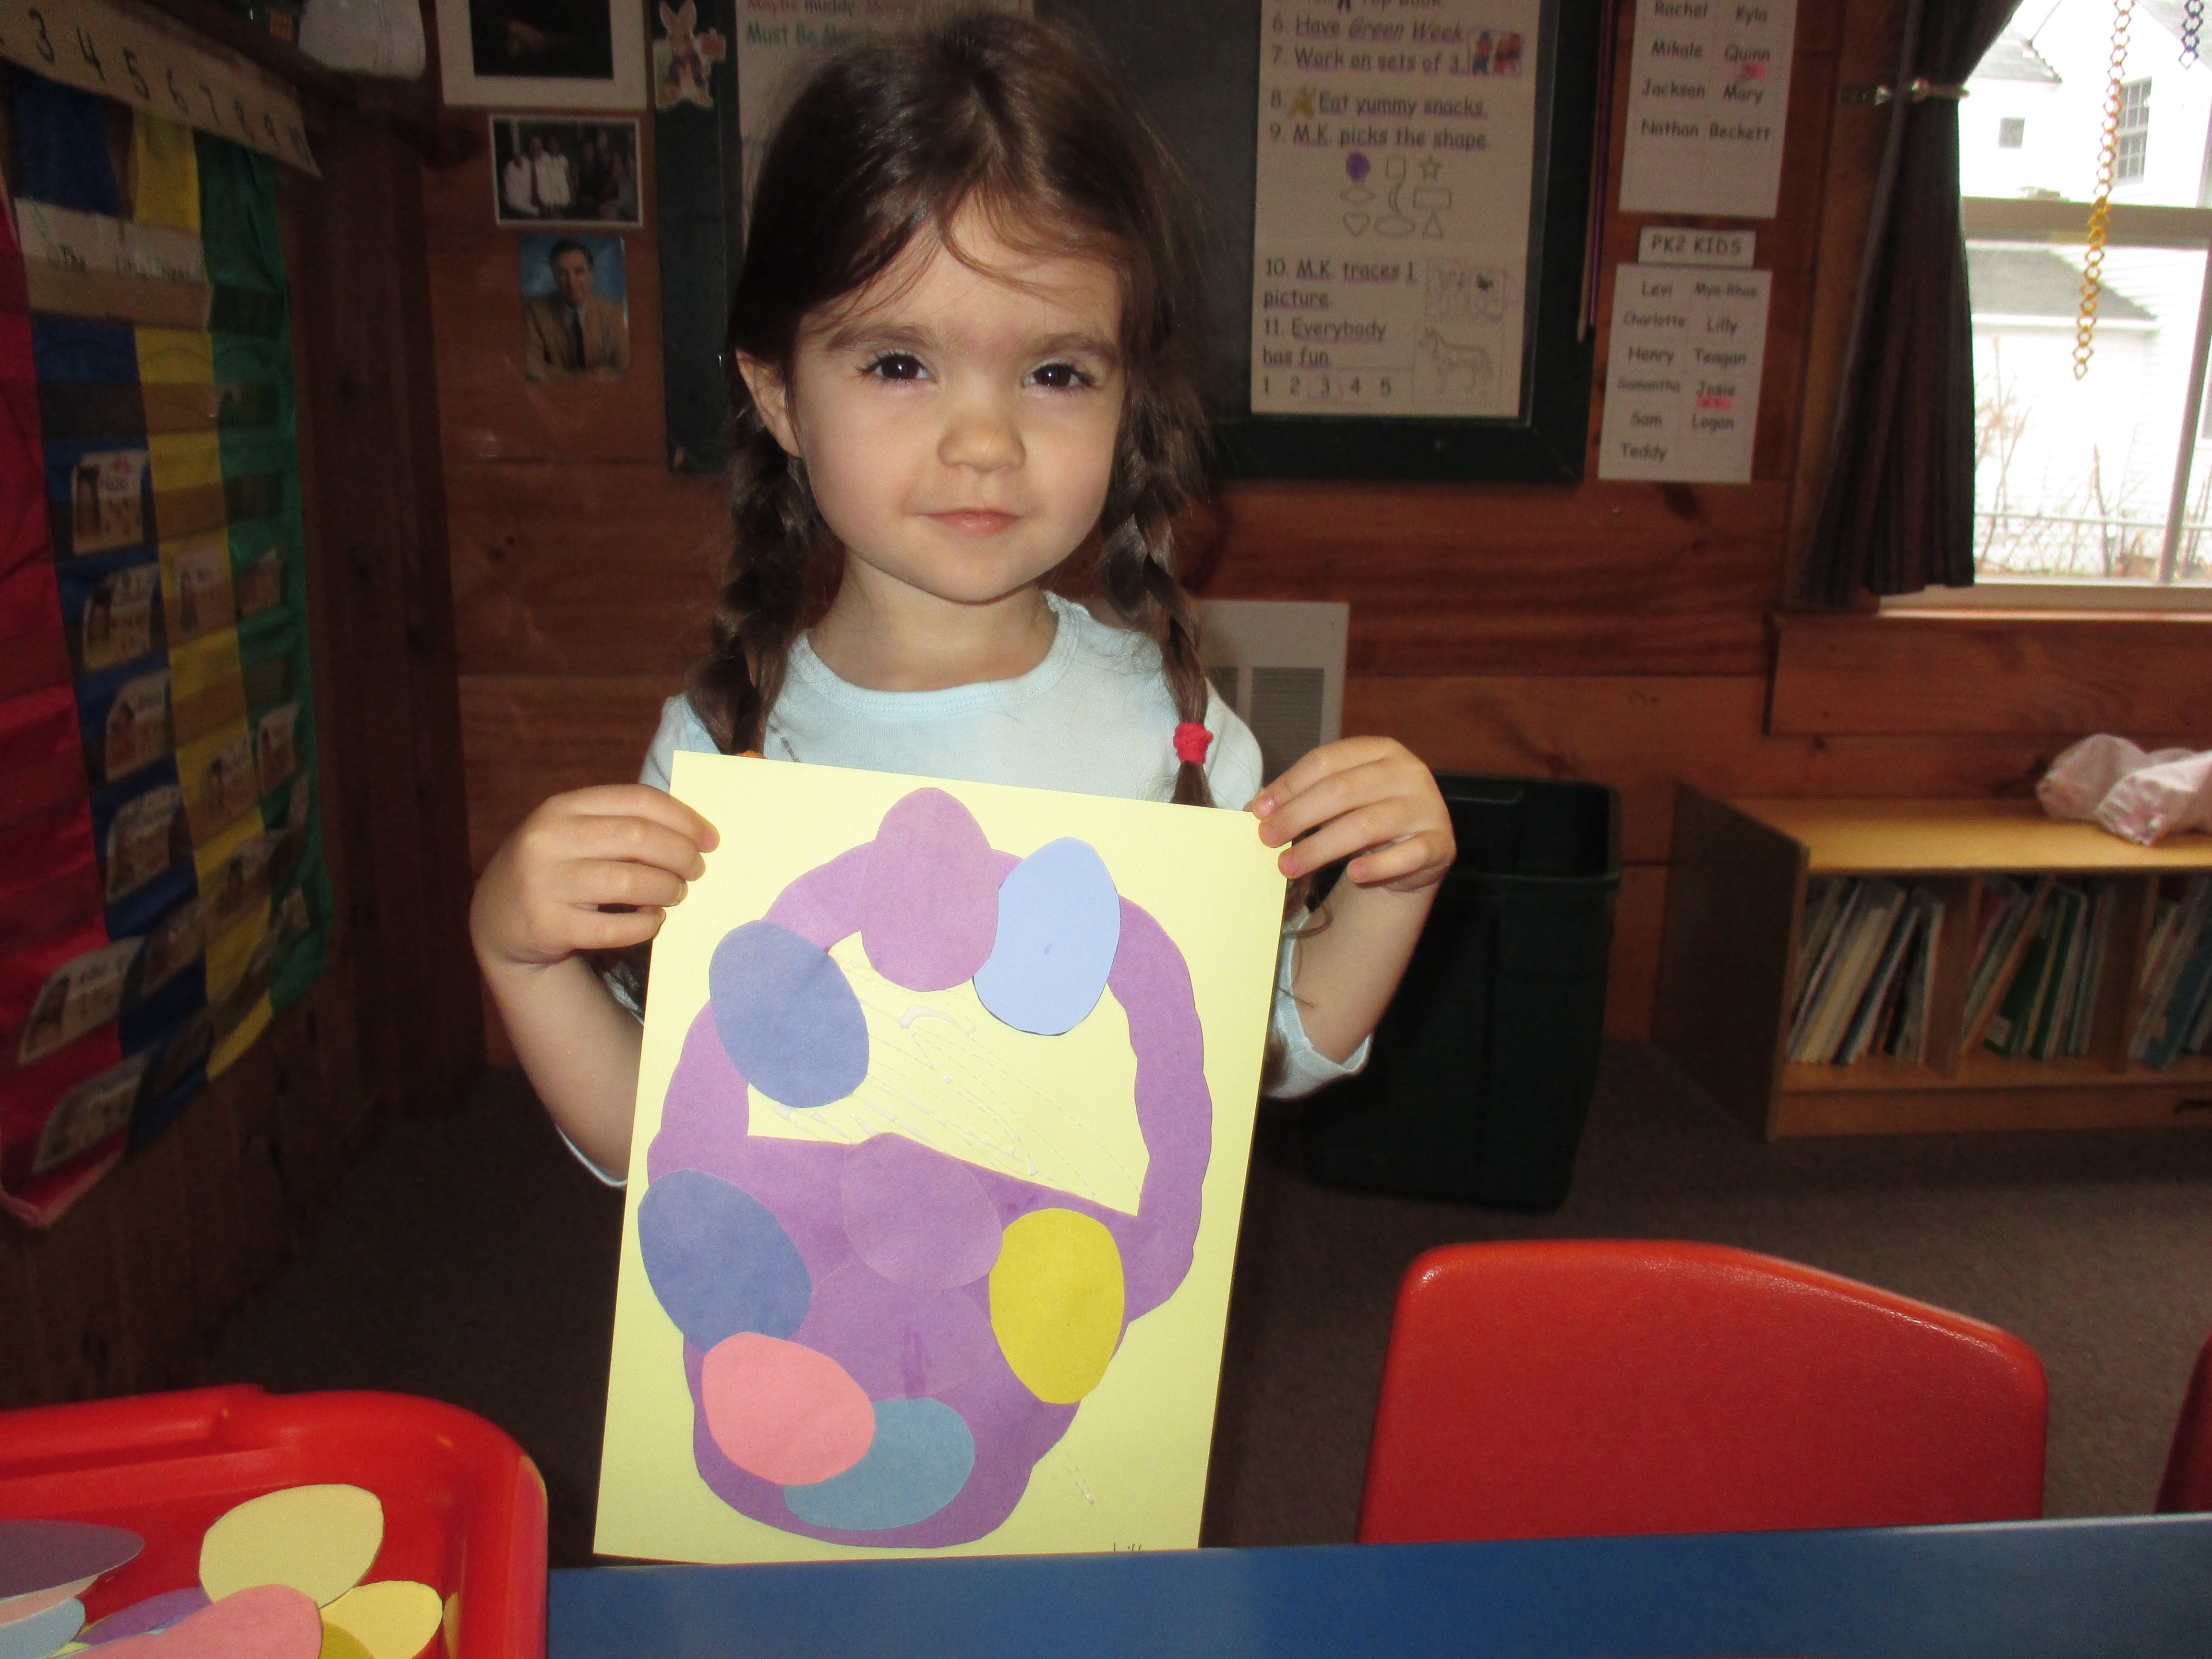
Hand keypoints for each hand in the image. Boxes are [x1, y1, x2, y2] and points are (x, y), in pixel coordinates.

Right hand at [471, 785, 717, 971]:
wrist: (497, 919)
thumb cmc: (556, 868)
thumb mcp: (575, 834)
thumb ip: (622, 825)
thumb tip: (695, 832)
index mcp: (563, 807)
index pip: (637, 800)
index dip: (683, 818)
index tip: (710, 839)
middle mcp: (549, 839)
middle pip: (639, 837)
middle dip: (681, 855)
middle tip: (696, 870)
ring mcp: (544, 883)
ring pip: (631, 882)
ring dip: (668, 889)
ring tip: (675, 894)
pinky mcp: (547, 926)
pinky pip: (616, 929)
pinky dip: (646, 926)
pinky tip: (653, 921)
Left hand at [1248, 738, 1454, 893]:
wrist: (1415, 853)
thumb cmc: (1366, 818)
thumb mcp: (1338, 801)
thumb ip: (1305, 797)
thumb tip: (1258, 808)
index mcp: (1380, 750)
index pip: (1326, 761)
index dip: (1289, 785)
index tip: (1258, 810)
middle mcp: (1408, 772)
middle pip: (1342, 791)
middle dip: (1297, 816)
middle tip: (1265, 839)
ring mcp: (1428, 806)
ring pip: (1367, 825)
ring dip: (1321, 847)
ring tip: (1287, 865)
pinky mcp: (1441, 843)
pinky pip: (1407, 856)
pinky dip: (1378, 866)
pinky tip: (1353, 876)